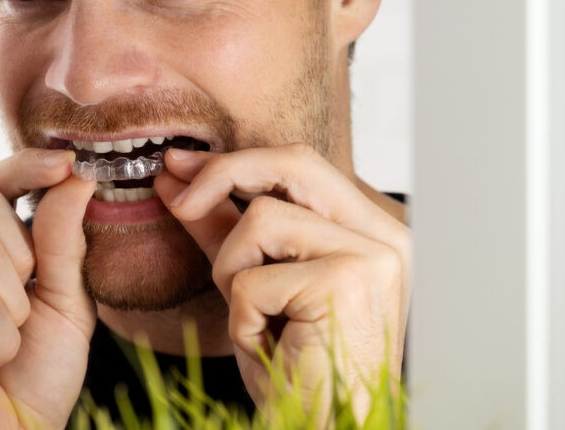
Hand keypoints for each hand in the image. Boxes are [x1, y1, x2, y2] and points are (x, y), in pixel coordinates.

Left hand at [154, 144, 410, 421]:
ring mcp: (373, 256)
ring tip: (258, 319)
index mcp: (372, 231)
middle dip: (223, 175)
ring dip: (234, 273)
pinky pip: (254, 276)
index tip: (181, 165)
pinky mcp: (346, 281)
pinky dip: (243, 315)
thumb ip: (223, 227)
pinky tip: (268, 344)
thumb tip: (178, 178)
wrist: (328, 428)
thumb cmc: (297, 369)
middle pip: (291, 163)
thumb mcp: (253, 284)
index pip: (300, 165)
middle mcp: (386, 236)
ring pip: (261, 219)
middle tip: (179, 200)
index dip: (235, 161)